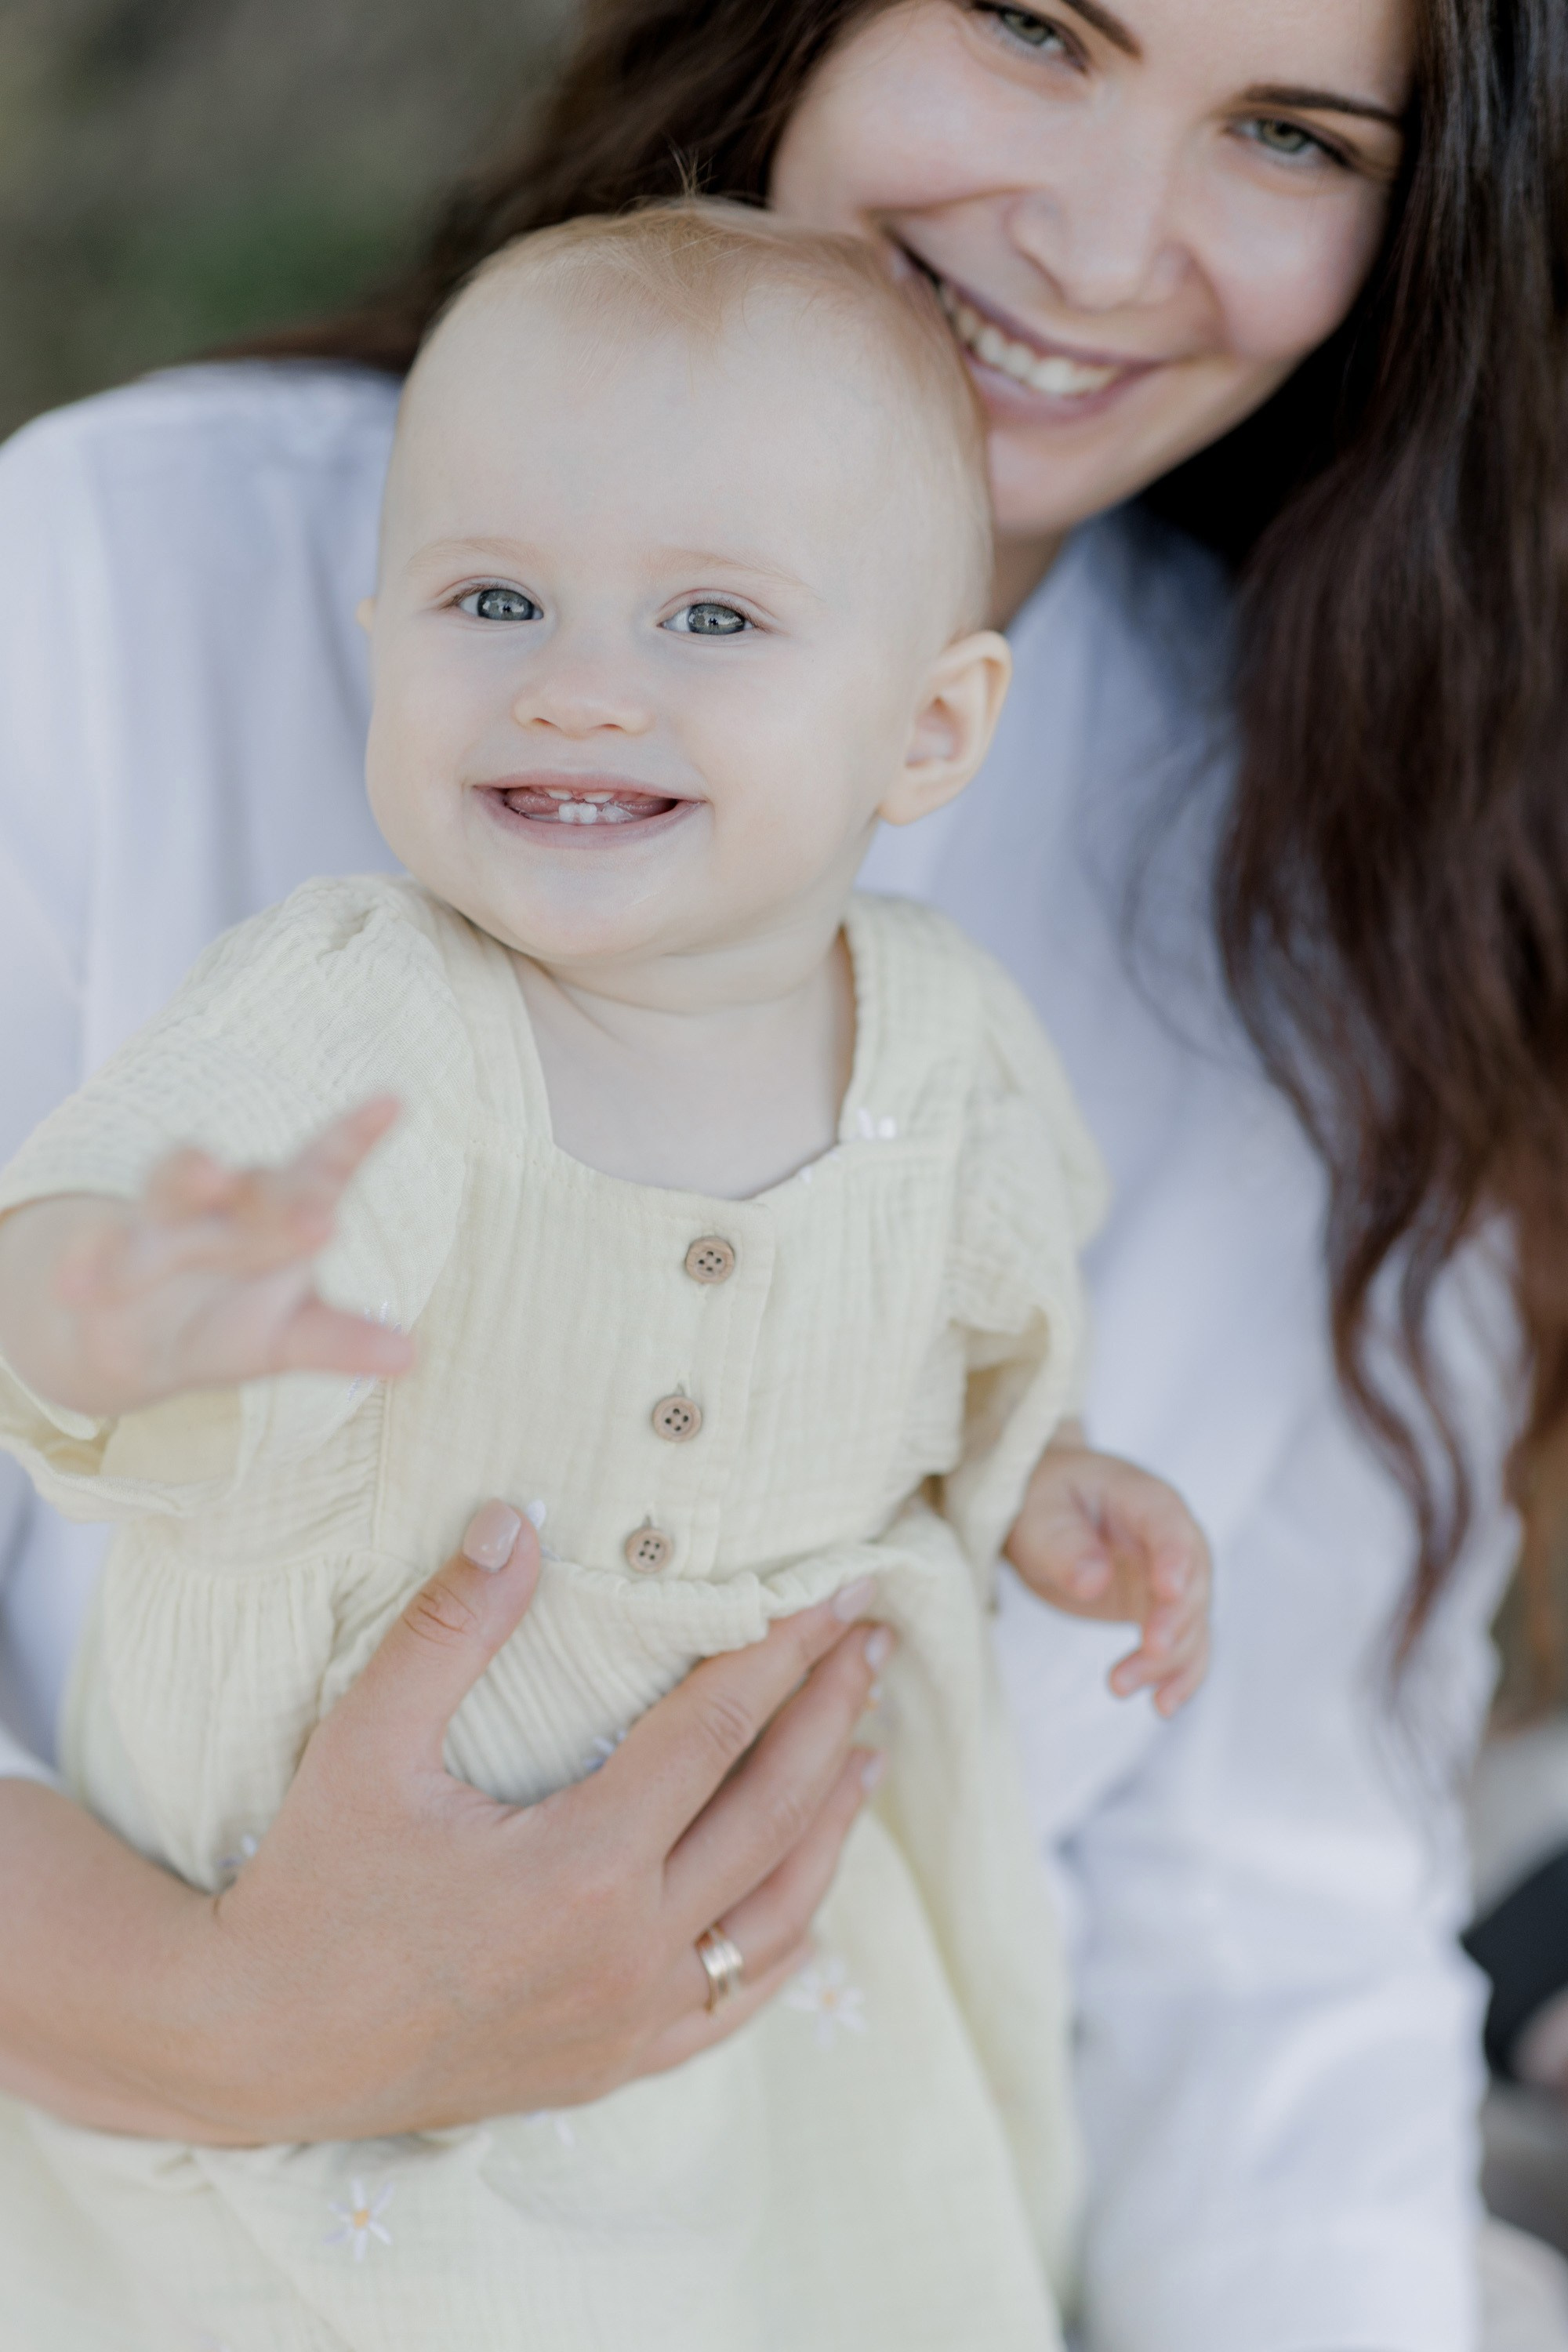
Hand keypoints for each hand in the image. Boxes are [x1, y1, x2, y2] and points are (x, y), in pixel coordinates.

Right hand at [0, 1099, 413, 1418]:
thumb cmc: (237, 1322)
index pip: (325, 1169)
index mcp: (284, 1214)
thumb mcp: (292, 1337)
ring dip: (191, 1175)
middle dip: (285, 1195)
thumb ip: (342, 1342)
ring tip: (210, 1173)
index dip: (355, 1138)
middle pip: (260, 1186)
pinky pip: (95, 1252)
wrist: (140, 1338)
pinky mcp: (103, 1253)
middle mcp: (227, 1204)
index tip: (393, 1100)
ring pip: (175, 1189)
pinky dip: (87, 1265)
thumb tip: (409, 1358)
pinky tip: (76, 1285)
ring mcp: (163, 1221)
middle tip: (323, 1218)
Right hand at [0, 1503, 887, 2141]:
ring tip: (868, 1750)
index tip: (838, 1598)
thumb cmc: (309, 1885)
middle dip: (831, 1716)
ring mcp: (630, 2019)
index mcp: (582, 1864)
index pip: (717, 1733)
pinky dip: (785, 1943)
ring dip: (831, 1825)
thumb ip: (448, 1628)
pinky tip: (811, 1903)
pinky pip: (734, 2006)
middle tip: (874, 1645)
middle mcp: (628, 1949)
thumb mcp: (365, 1744)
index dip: (783, 1655)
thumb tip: (515, 1518)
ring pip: (776, 1913)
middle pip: (771, 1811)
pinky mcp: (613, 2067)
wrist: (255, 2044)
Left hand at [1004, 1424, 1210, 1715]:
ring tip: (1120, 1687)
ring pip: (1189, 1624)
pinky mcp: (1159, 1611)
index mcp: (1143, 1499)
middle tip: (1148, 1652)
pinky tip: (1161, 1705)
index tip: (1167, 1591)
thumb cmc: (1044, 1503)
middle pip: (1191, 1582)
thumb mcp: (1041, 1517)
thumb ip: (1065, 1546)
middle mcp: (1170, 1539)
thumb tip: (1093, 1580)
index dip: (1174, 1558)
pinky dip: (1177, 1676)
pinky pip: (1182, 1646)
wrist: (1044, 1513)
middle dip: (1173, 1621)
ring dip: (1166, 1660)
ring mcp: (1169, 1578)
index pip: (1170, 1526)